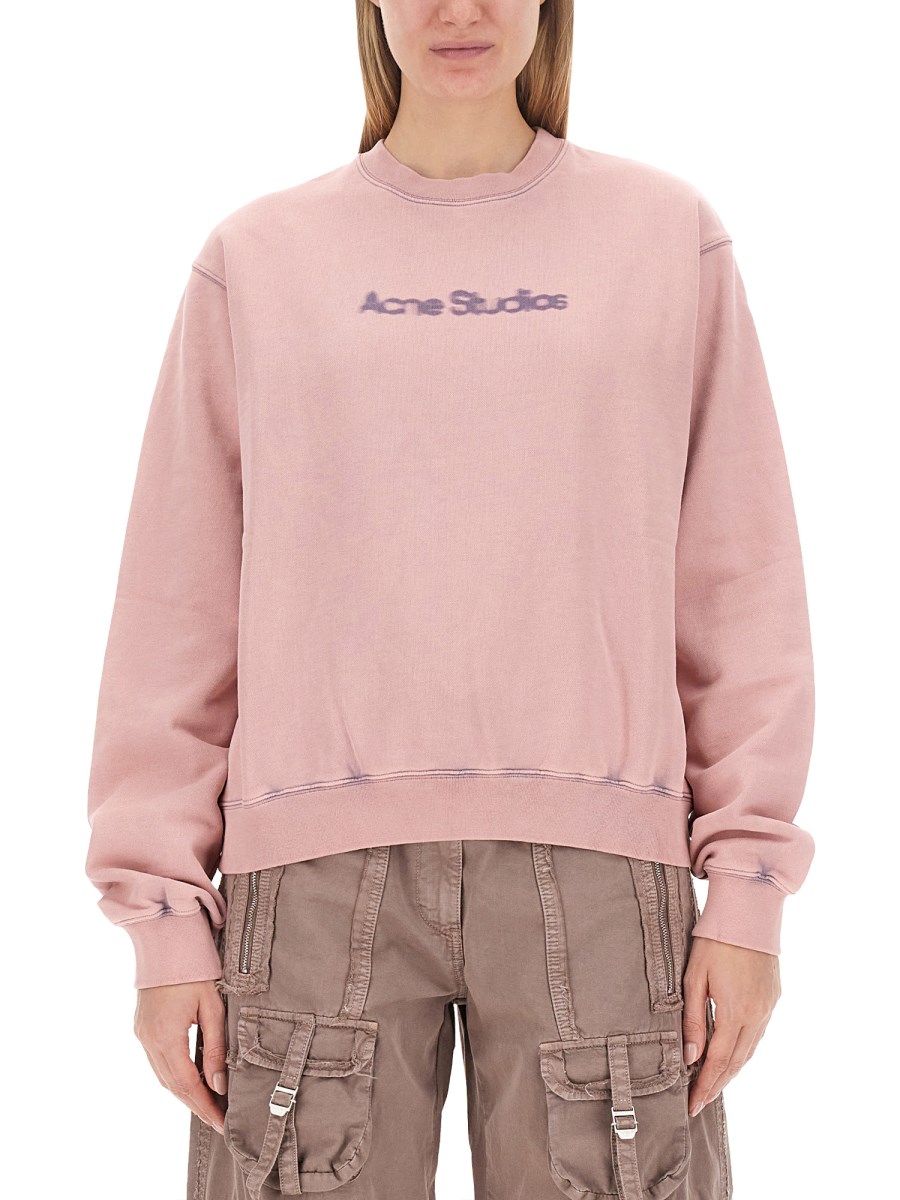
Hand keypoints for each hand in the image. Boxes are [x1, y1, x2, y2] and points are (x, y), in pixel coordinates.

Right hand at [134, 980, 227, 1133]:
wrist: (166, 940)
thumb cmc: (194, 969)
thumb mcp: (211, 1007)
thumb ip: (216, 1047)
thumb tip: (220, 1084)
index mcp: (165, 1036)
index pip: (186, 1084)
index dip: (204, 1106)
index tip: (222, 1123)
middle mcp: (148, 1040)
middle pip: (172, 1085)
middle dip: (196, 1104)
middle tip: (220, 1120)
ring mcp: (142, 1034)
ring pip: (163, 1076)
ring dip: (185, 1092)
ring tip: (210, 1105)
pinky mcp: (142, 1028)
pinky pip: (158, 1062)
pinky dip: (175, 1076)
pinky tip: (191, 1080)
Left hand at [681, 935, 780, 1116]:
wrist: (748, 911)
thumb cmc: (714, 940)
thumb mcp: (694, 977)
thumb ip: (692, 1019)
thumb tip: (689, 1056)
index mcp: (735, 1011)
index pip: (718, 1061)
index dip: (704, 1086)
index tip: (691, 1105)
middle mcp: (757, 1015)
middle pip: (737, 1062)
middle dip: (717, 1084)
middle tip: (699, 1101)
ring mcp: (768, 1007)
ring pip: (750, 1050)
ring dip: (732, 1069)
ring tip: (712, 1083)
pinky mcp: (773, 997)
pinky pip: (758, 1033)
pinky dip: (744, 1050)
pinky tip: (732, 1054)